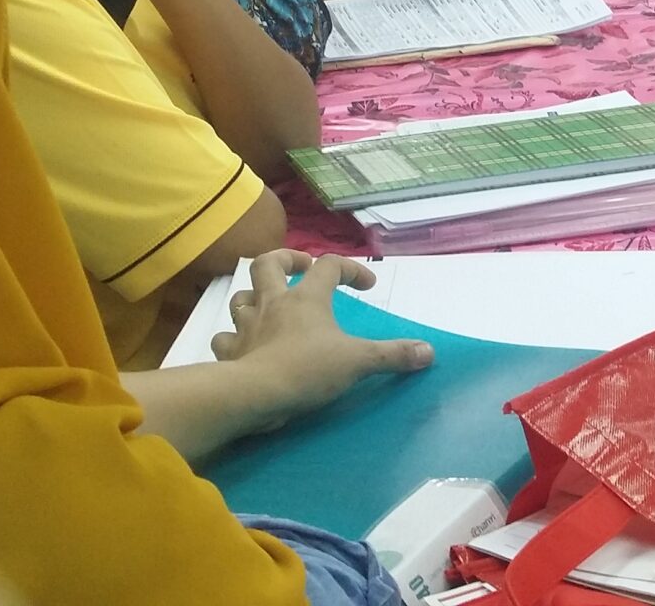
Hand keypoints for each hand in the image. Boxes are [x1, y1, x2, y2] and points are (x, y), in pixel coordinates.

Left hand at [213, 251, 433, 431]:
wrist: (256, 394)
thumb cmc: (308, 368)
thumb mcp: (358, 361)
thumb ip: (393, 355)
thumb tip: (428, 351)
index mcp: (306, 297)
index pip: (329, 265)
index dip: (351, 269)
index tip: (367, 286)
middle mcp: (273, 302)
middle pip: (268, 263)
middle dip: (285, 260)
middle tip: (301, 268)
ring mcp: (247, 325)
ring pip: (241, 296)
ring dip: (253, 296)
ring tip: (268, 304)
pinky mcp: (230, 351)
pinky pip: (225, 337)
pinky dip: (233, 338)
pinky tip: (243, 345)